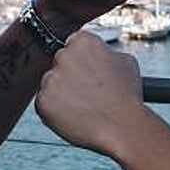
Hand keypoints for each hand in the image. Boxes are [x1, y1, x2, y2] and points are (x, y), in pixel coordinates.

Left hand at [35, 32, 145, 156]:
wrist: (122, 127)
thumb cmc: (127, 96)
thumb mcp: (126, 62)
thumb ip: (108, 53)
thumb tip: (102, 55)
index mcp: (83, 42)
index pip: (74, 45)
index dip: (83, 61)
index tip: (88, 72)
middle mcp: (64, 56)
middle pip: (60, 63)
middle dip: (71, 76)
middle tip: (87, 92)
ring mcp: (51, 79)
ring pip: (51, 83)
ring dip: (61, 93)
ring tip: (84, 107)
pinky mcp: (43, 101)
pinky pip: (44, 103)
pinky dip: (55, 111)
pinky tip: (74, 115)